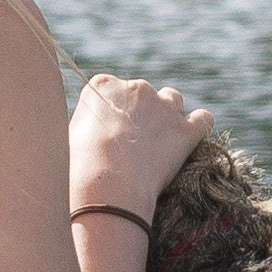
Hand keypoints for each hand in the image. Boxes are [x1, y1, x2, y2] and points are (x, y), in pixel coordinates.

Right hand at [67, 73, 206, 216]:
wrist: (106, 186)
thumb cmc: (78, 167)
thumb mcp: (68, 135)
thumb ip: (85, 123)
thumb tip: (88, 132)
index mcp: (102, 85)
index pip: (112, 89)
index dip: (113, 111)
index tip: (109, 132)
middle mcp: (135, 88)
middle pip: (142, 94)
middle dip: (140, 113)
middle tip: (132, 144)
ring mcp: (163, 107)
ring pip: (172, 100)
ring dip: (168, 116)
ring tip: (159, 143)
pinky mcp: (185, 130)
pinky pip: (203, 119)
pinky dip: (198, 127)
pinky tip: (190, 140)